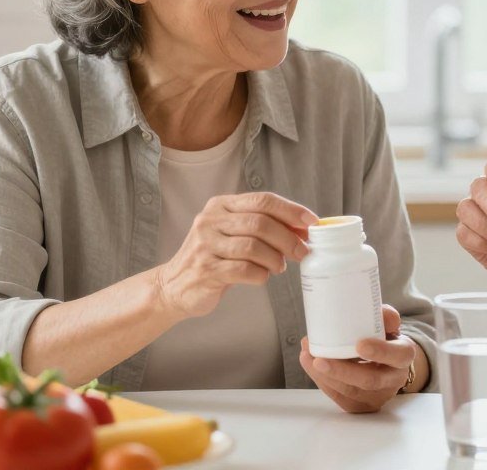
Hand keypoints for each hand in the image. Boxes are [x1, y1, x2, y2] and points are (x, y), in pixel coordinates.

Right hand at [155, 192, 316, 318]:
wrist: (174, 285)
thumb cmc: (213, 258)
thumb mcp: (234, 234)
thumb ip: (263, 227)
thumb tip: (304, 228)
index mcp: (221, 206)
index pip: (263, 200)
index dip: (291, 210)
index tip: (312, 223)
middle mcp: (210, 220)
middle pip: (260, 223)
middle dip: (288, 238)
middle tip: (302, 252)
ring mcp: (205, 244)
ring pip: (252, 246)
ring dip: (275, 259)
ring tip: (279, 267)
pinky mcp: (205, 269)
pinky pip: (242, 269)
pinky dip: (260, 274)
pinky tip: (262, 276)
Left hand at [300, 305, 419, 413]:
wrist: (387, 366)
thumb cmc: (384, 340)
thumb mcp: (388, 326)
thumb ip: (385, 317)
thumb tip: (378, 312)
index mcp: (403, 357)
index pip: (397, 355)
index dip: (380, 351)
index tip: (360, 344)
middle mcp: (393, 381)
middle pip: (369, 380)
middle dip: (342, 371)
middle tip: (320, 359)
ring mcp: (376, 397)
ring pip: (350, 391)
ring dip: (325, 376)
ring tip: (306, 356)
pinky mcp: (360, 406)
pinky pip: (339, 396)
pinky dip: (322, 381)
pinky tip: (310, 365)